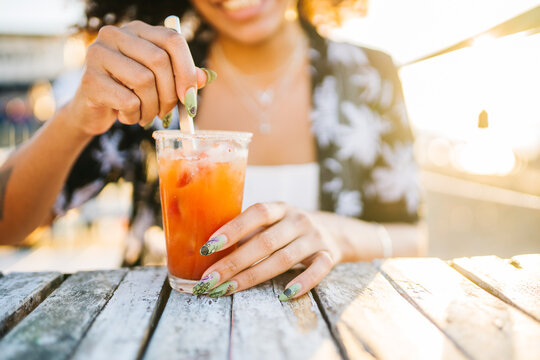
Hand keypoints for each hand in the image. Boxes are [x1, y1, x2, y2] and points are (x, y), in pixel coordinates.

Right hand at [67, 20, 212, 135]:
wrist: (92, 111)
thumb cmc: (131, 93)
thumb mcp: (159, 83)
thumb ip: (182, 78)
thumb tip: (203, 78)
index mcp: (137, 31)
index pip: (172, 39)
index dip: (187, 69)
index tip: (190, 96)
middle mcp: (115, 35)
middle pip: (159, 60)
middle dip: (170, 94)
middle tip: (167, 113)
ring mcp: (98, 54)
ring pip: (144, 80)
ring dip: (152, 108)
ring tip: (146, 116)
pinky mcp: (90, 80)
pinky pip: (128, 101)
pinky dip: (134, 116)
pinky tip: (128, 117)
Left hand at [192, 202, 343, 300]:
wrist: (335, 230)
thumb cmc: (289, 229)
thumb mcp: (273, 221)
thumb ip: (248, 231)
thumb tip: (208, 249)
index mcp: (281, 208)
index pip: (257, 213)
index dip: (233, 228)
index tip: (209, 246)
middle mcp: (298, 221)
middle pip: (265, 242)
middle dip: (234, 262)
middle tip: (209, 279)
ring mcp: (315, 238)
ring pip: (284, 259)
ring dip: (253, 276)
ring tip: (228, 289)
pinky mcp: (329, 256)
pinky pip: (318, 270)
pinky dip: (303, 283)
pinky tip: (284, 295)